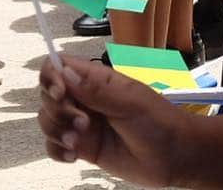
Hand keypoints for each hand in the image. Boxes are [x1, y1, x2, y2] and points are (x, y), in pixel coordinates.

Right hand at [38, 55, 189, 185]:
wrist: (174, 157)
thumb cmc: (158, 121)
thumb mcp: (130, 102)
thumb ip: (96, 90)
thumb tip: (63, 72)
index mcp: (97, 79)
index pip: (60, 66)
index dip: (51, 76)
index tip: (60, 93)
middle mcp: (86, 98)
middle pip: (49, 95)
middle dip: (57, 110)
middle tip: (82, 123)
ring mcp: (83, 123)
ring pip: (49, 120)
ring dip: (56, 131)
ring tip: (77, 143)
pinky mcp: (83, 148)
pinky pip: (55, 145)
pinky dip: (56, 150)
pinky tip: (72, 157)